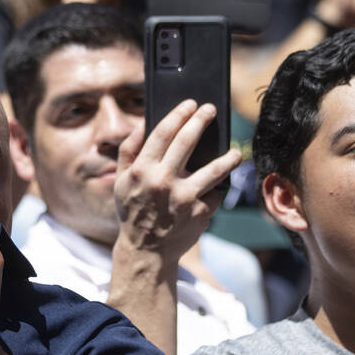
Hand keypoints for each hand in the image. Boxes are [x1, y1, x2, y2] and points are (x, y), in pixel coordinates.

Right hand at [113, 100, 241, 263]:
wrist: (146, 251)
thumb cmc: (133, 210)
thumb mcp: (120, 181)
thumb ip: (129, 151)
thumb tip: (144, 124)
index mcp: (142, 170)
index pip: (163, 133)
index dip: (178, 114)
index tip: (190, 104)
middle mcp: (163, 181)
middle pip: (187, 141)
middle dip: (201, 120)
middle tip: (211, 109)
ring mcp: (184, 198)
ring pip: (215, 169)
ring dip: (228, 157)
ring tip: (234, 152)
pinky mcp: (200, 213)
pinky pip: (212, 194)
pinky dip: (213, 192)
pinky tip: (211, 195)